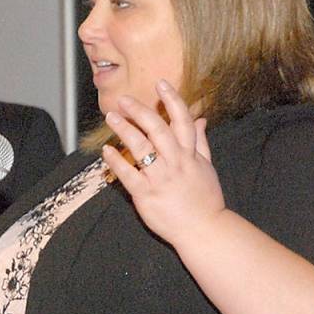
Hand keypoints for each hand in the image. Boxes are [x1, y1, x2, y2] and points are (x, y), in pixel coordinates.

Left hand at [101, 80, 224, 243]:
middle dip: (140, 111)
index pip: (182, 120)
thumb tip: (201, 120)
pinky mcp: (147, 195)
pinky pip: (128, 175)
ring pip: (141, 148)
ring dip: (125, 130)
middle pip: (157, 129)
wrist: (204, 230)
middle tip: (123, 100)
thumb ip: (200, 142)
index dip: (172, 100)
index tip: (160, 83)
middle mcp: (175, 162)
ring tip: (111, 117)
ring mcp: (161, 178)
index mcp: (190, 154)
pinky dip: (116, 161)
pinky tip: (106, 150)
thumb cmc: (205, 199)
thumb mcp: (206, 167)